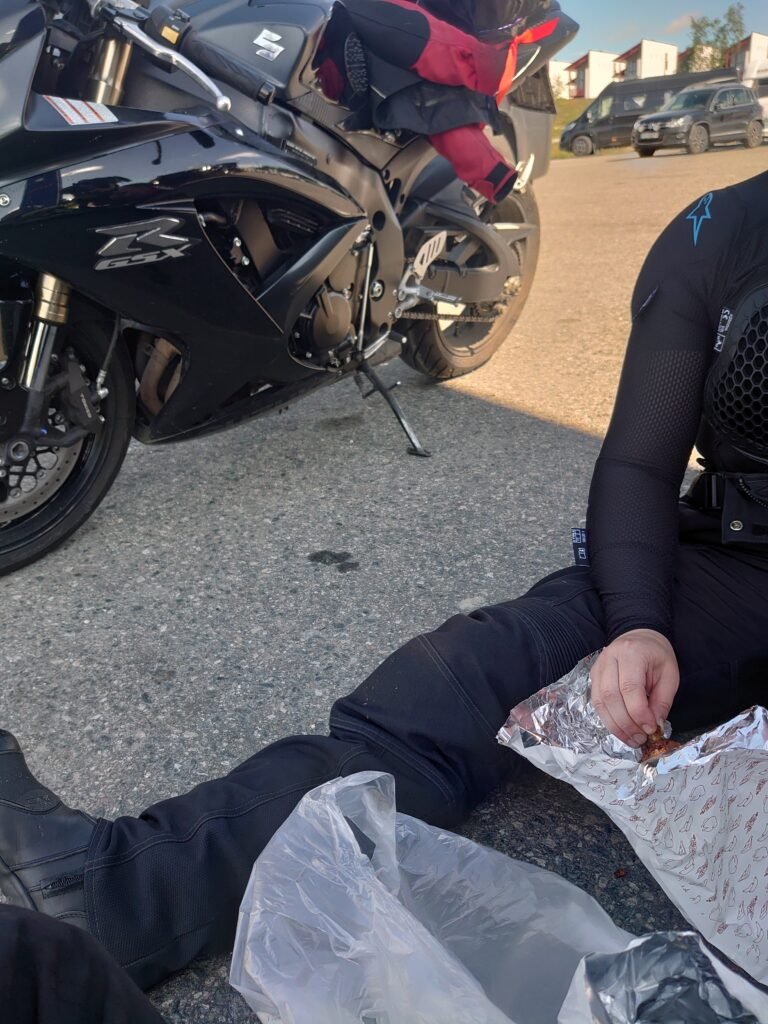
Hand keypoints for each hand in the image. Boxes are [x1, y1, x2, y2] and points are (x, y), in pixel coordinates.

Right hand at [591, 629, 678, 747]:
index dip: (638, 713)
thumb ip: (662, 700)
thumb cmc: (657, 655)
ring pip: (600, 702)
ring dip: (615, 726)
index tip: (650, 729)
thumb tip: (655, 725)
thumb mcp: (670, 675)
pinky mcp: (593, 676)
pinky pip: (596, 702)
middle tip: (641, 739)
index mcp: (632, 654)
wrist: (640, 636)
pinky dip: (608, 719)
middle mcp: (609, 659)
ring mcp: (598, 667)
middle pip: (611, 697)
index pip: (630, 688)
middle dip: (626, 723)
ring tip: (631, 739)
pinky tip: (621, 729)